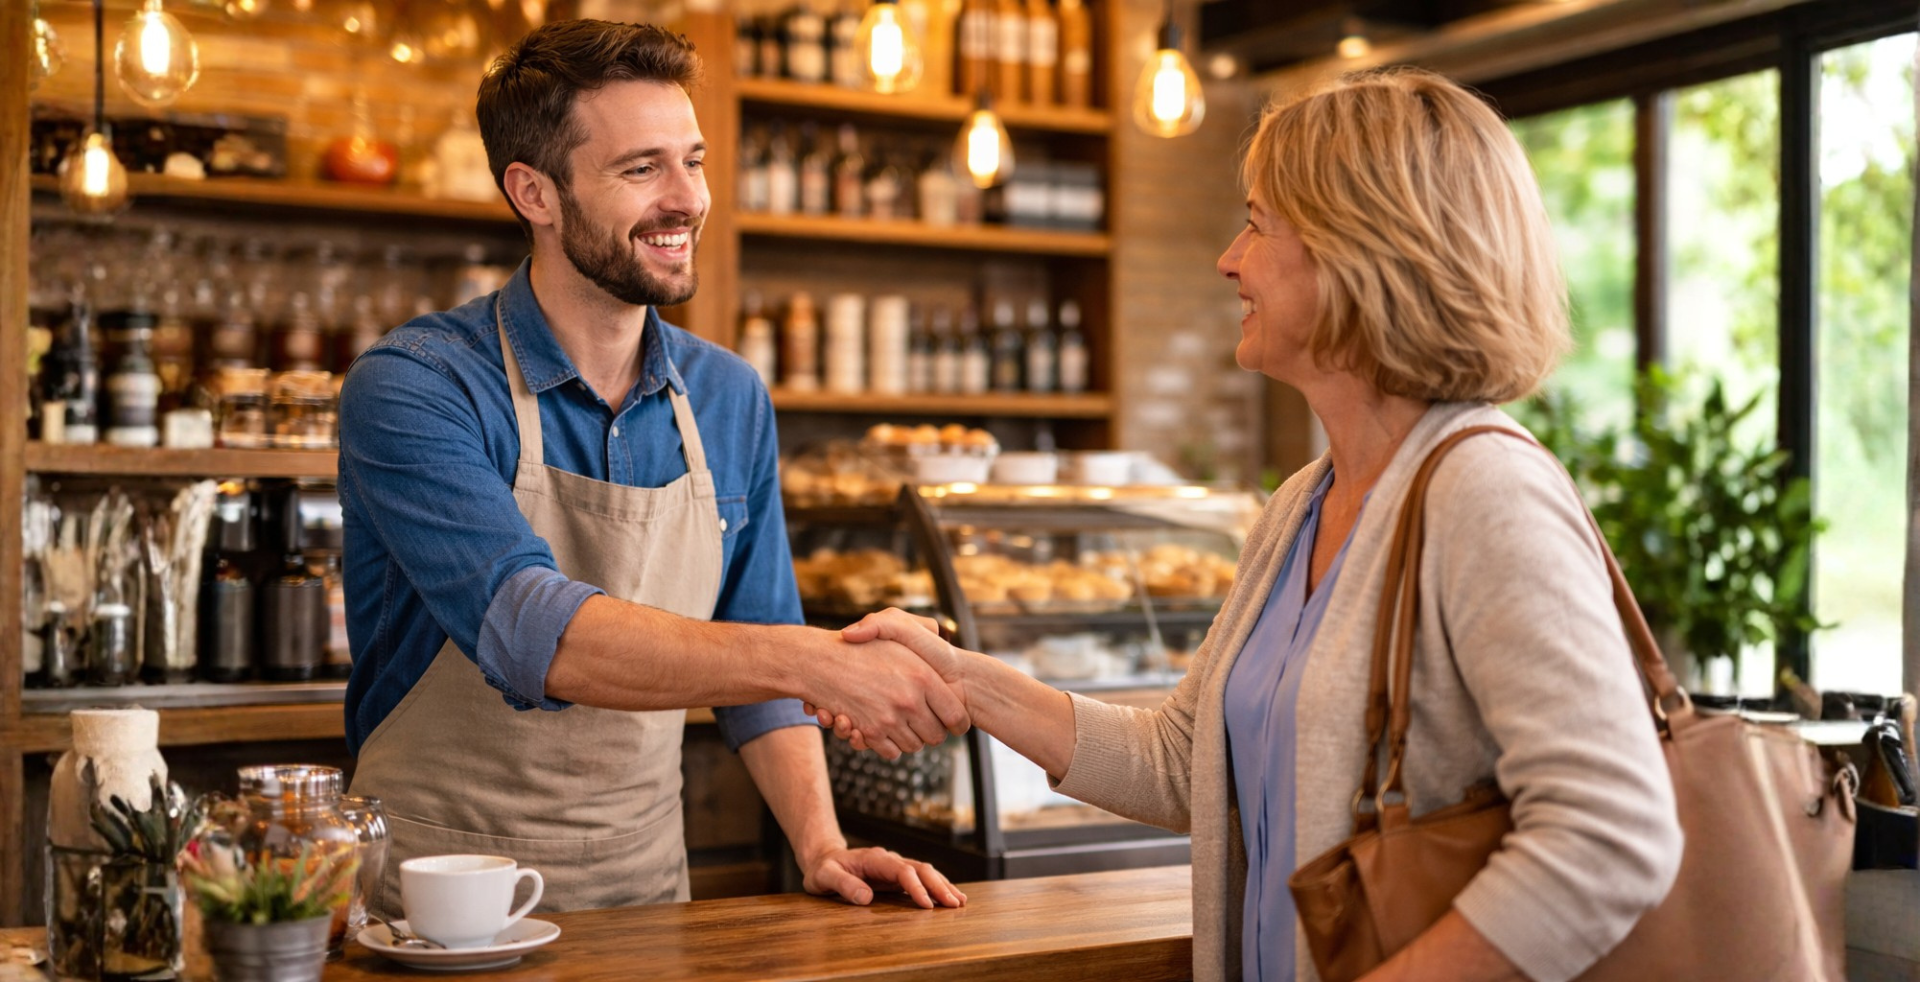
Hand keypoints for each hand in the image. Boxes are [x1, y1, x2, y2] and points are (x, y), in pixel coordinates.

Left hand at [800, 845, 967, 909]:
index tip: (926, 904)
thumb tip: (866, 897)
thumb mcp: (824, 876)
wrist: (824, 859)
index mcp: (875, 858)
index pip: (901, 870)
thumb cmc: (823, 869)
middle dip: (938, 886)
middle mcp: (889, 859)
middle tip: (954, 904)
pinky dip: (936, 887)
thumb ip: (844, 885)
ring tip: (960, 901)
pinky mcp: (896, 876)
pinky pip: (921, 879)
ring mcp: (895, 867)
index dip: (916, 887)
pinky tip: (948, 896)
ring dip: (942, 885)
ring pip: (925, 872)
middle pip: (920, 869)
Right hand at [801, 623, 967, 760]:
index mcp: (923, 676)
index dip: (956, 722)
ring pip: (913, 746)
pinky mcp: (869, 733)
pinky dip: (889, 745)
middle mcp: (909, 701)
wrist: (818, 661)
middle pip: (936, 736)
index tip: (951, 721)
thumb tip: (942, 634)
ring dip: (909, 738)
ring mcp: (888, 720)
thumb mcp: (896, 624)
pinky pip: (891, 751)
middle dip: (931, 731)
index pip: (956, 716)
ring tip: (901, 721)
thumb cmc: (860, 643)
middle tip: (924, 720)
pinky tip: (883, 727)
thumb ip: (924, 628)